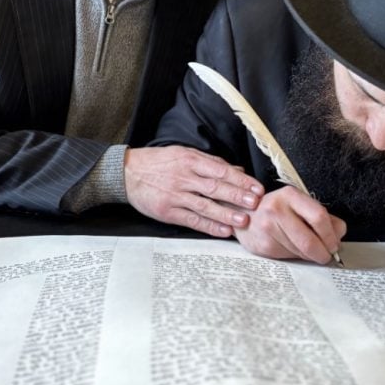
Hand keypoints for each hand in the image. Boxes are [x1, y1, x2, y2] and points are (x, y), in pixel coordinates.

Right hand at [123, 146, 263, 237]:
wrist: (128, 172)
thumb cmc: (158, 162)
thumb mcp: (184, 154)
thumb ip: (211, 163)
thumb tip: (237, 170)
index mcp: (190, 160)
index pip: (220, 170)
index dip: (240, 180)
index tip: (256, 187)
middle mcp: (184, 177)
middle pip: (215, 187)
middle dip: (237, 196)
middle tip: (255, 203)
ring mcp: (175, 195)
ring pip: (204, 206)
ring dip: (225, 214)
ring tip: (242, 220)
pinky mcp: (168, 211)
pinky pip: (191, 220)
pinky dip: (208, 226)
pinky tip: (222, 230)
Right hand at [234, 187, 345, 264]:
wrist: (243, 214)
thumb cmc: (276, 210)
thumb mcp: (298, 204)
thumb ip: (322, 216)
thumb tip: (339, 232)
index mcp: (290, 195)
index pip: (318, 216)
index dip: (330, 235)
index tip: (334, 244)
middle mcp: (276, 209)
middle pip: (309, 240)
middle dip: (323, 252)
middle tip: (327, 255)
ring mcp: (267, 228)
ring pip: (300, 251)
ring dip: (310, 256)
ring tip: (308, 250)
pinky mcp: (263, 245)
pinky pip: (289, 257)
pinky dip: (296, 256)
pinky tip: (292, 248)